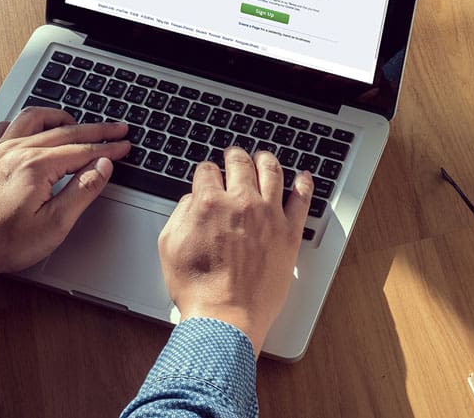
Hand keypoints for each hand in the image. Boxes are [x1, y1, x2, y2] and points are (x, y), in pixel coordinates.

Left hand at [0, 108, 129, 290]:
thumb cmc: (4, 242)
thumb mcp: (55, 224)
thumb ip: (83, 190)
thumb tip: (103, 166)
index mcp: (37, 166)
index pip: (84, 150)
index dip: (109, 148)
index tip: (125, 145)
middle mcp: (18, 151)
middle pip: (67, 130)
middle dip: (97, 129)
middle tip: (118, 128)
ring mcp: (1, 151)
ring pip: (36, 118)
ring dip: (62, 117)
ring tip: (79, 123)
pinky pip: (10, 125)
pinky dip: (29, 123)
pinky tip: (37, 130)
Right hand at [158, 148, 311, 352]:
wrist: (225, 316)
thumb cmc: (198, 289)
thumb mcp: (170, 246)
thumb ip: (180, 215)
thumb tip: (192, 200)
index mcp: (209, 203)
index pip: (208, 171)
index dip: (206, 171)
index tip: (209, 174)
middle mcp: (241, 202)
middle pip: (240, 164)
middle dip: (235, 156)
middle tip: (235, 156)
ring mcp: (269, 215)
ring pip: (272, 172)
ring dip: (266, 160)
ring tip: (264, 158)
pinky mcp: (289, 232)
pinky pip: (302, 200)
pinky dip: (304, 184)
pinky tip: (304, 177)